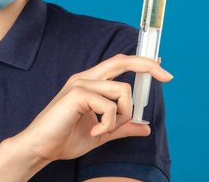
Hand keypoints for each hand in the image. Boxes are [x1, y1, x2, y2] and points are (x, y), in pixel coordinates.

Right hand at [13, 54, 172, 162]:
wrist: (40, 147)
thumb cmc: (64, 139)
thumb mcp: (101, 134)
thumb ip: (122, 127)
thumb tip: (145, 127)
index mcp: (90, 83)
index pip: (118, 63)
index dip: (140, 62)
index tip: (160, 67)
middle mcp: (85, 78)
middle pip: (122, 61)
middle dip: (147, 65)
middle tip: (168, 76)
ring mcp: (81, 84)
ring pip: (122, 91)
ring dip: (122, 115)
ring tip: (103, 130)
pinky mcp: (77, 94)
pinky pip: (110, 107)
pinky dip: (108, 124)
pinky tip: (94, 132)